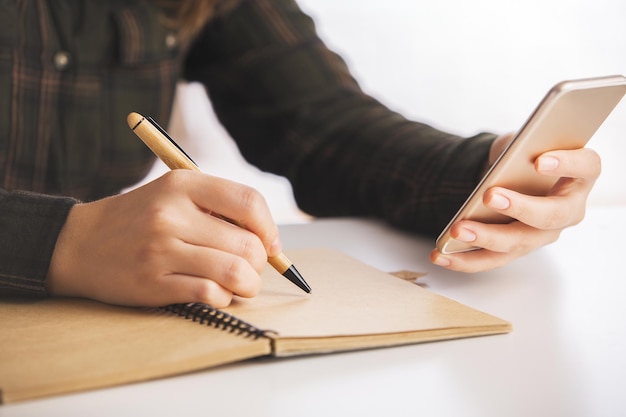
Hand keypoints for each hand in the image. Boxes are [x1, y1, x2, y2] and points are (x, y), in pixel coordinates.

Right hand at [46, 170, 280, 306]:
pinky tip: (217, 293)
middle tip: (252, 267)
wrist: (79, 243)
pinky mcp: (152, 284)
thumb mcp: (174, 194)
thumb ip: (218, 209)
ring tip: (243, 284)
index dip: (269, 228)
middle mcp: (171, 215)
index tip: (270, 244)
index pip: (249, 202)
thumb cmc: (139, 219)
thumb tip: (271, 242)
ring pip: (235, 272)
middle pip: (247, 244)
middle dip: (261, 262)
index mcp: (182, 185)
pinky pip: (210, 294)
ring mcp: (160, 251)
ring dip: (249, 284)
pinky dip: (224, 298)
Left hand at [430, 134, 600, 271]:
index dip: (567, 164)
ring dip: (485, 238)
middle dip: (519, 207)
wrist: (516, 173)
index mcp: (580, 175)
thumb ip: (522, 145)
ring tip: (457, 231)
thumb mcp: (525, 141)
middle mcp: (568, 209)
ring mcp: (543, 234)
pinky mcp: (516, 249)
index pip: (586, 166)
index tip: (540, 160)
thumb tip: (506, 156)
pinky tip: (440, 255)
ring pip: (518, 243)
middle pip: (551, 216)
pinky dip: (464, 260)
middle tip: (489, 195)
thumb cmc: (526, 153)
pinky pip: (492, 260)